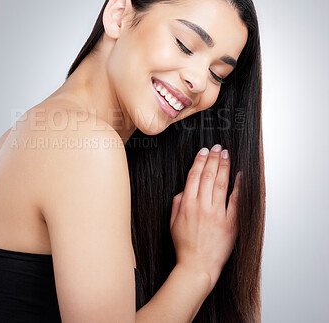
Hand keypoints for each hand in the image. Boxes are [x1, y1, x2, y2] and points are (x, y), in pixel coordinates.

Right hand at [169, 144, 240, 289]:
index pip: (193, 176)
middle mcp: (202, 207)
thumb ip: (177, 202)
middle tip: (218, 147)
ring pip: (221, 184)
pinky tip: (241, 175)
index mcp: (187, 205)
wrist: (197, 266)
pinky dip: (239, 187)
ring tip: (226, 154)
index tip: (204, 151)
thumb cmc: (184, 245)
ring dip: (224, 166)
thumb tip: (185, 188)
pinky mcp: (230, 223)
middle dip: (213, 159)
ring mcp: (217, 214)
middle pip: (208, 176)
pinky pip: (236, 201)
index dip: (199, 161)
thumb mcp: (172, 222)